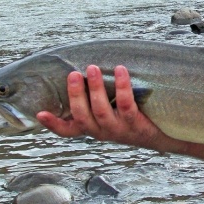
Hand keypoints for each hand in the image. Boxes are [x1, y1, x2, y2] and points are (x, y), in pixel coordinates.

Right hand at [36, 65, 169, 149]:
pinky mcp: (136, 125)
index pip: (68, 131)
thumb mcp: (112, 113)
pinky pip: (126, 104)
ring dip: (95, 89)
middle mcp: (102, 132)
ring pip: (101, 111)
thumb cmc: (133, 117)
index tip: (39, 114)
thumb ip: (97, 100)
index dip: (53, 124)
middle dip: (76, 95)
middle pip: (82, 116)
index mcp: (93, 129)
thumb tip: (86, 69)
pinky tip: (121, 70)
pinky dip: (121, 87)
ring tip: (93, 68)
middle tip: (73, 74)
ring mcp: (118, 130)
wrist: (164, 135)